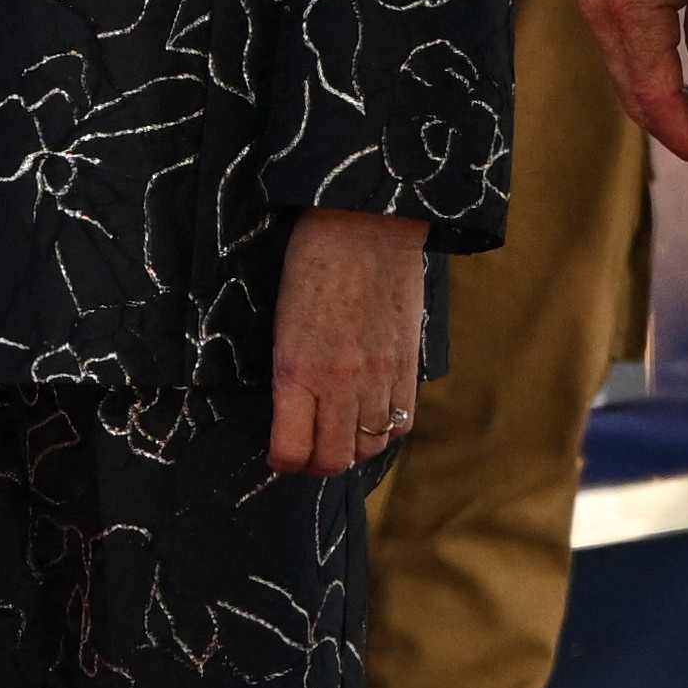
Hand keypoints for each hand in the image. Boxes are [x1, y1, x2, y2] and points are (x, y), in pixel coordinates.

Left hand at [267, 208, 432, 478]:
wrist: (367, 224)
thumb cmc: (313, 263)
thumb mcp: (282, 322)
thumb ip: (290, 372)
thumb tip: (292, 412)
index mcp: (296, 370)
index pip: (291, 451)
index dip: (283, 462)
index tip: (279, 453)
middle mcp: (339, 383)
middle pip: (333, 460)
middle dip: (316, 464)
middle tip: (308, 450)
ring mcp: (379, 377)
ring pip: (369, 447)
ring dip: (352, 448)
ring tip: (341, 432)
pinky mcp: (408, 365)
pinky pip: (402, 423)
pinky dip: (385, 429)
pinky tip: (373, 413)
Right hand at [580, 0, 687, 171]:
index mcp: (632, 8)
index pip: (655, 94)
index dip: (685, 134)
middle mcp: (603, 15)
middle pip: (635, 97)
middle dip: (679, 132)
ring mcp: (596, 9)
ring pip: (629, 81)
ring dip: (670, 108)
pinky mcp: (601, 2)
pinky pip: (626, 57)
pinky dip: (655, 81)